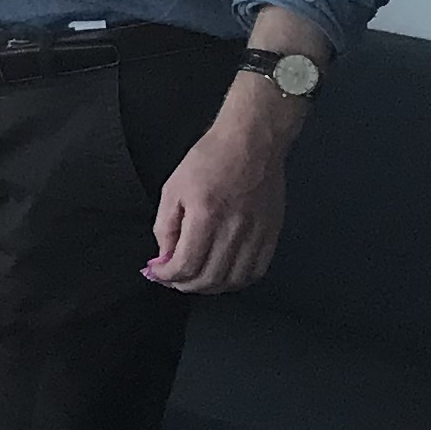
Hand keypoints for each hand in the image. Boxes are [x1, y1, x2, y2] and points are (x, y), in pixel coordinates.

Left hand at [148, 102, 296, 293]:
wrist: (252, 142)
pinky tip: (223, 274)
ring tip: (196, 279)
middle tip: (174, 279)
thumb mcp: (173, 188)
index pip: (186, 265)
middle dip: (185, 285)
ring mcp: (257, 233)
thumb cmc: (210, 159)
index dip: (167, 276)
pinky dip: (236, 280)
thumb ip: (166, 227)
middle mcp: (234, 228)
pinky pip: (256, 271)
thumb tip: (165, 257)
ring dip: (210, 287)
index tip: (158, 273)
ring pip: (233, 280)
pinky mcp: (272, 233)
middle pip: (209, 278)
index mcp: (206, 216)